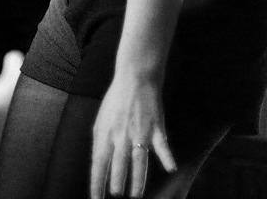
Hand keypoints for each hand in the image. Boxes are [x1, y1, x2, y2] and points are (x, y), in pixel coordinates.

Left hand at [89, 72, 175, 198]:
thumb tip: (99, 163)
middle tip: (115, 196)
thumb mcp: (100, 120)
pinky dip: (167, 157)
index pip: (98, 164)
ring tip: (135, 196)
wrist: (135, 79)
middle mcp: (121, 136)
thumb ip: (101, 142)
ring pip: (138, 162)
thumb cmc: (115, 100)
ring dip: (137, 180)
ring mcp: (139, 133)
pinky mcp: (156, 128)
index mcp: (105, 134)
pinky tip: (170, 169)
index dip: (96, 183)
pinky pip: (162, 146)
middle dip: (116, 183)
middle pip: (118, 165)